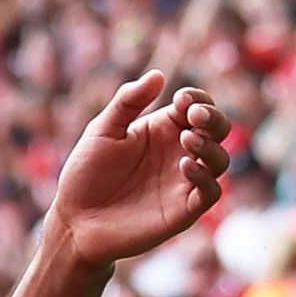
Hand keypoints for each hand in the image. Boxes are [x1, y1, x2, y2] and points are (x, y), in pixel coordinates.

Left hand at [41, 71, 232, 273]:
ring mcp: (183, 182)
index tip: (181, 100)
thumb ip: (128, 101)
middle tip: (194, 115)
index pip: (197, 106)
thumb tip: (158, 75)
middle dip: (213, 117)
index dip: (197, 99)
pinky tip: (185, 165)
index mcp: (163, 129)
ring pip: (220, 159)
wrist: (75, 221)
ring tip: (188, 139)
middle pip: (217, 129)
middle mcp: (178, 153)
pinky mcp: (183, 210)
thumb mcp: (103, 130)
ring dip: (211, 145)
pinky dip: (205, 177)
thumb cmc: (86, 174)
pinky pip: (210, 192)